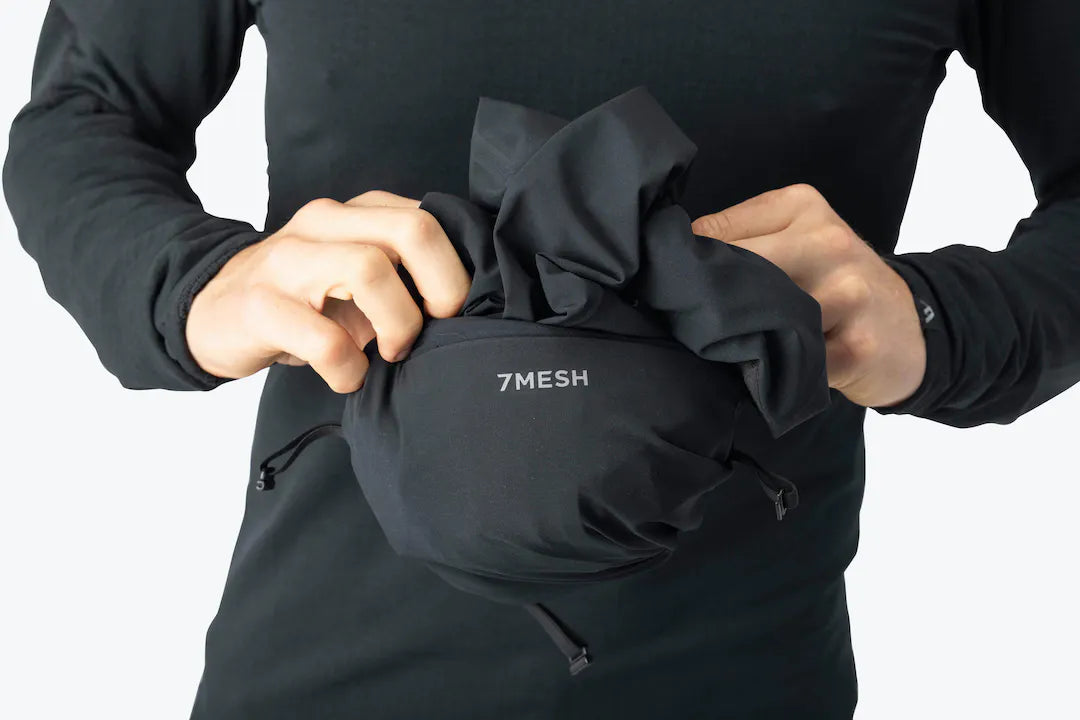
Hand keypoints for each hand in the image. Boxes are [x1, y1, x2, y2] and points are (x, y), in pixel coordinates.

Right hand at [186, 190, 469, 392]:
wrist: (211, 311)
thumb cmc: (301, 300)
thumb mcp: (355, 274)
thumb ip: (406, 274)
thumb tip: (470, 305)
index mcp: (357, 213)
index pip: (433, 219)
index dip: (459, 271)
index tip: (455, 313)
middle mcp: (325, 223)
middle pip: (412, 231)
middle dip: (443, 289)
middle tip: (436, 328)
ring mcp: (288, 260)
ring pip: (369, 269)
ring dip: (398, 325)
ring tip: (389, 354)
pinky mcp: (260, 306)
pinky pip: (323, 339)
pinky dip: (348, 368)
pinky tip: (348, 377)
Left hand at [691, 183, 924, 407]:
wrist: (914, 328)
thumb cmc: (837, 282)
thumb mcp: (798, 236)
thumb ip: (741, 236)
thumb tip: (671, 256)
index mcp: (803, 206)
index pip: (717, 232)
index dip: (684, 266)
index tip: (666, 289)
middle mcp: (827, 243)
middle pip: (736, 272)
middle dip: (702, 303)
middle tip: (681, 326)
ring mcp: (846, 295)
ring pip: (762, 318)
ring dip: (732, 341)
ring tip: (716, 351)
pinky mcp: (855, 347)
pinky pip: (792, 363)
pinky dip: (767, 373)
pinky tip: (758, 374)